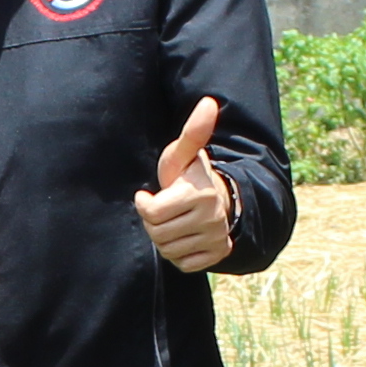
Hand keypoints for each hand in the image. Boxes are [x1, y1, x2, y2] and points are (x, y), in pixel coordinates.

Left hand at [134, 96, 234, 271]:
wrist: (219, 199)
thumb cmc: (190, 176)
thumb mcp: (184, 155)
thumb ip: (192, 132)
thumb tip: (208, 102)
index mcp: (200, 193)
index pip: (152, 213)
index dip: (145, 205)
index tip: (150, 196)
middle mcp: (212, 218)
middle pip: (158, 234)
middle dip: (154, 223)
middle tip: (164, 210)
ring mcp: (217, 238)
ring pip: (169, 251)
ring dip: (165, 239)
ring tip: (174, 222)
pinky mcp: (218, 254)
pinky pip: (184, 264)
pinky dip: (179, 254)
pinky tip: (184, 237)